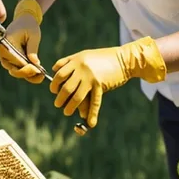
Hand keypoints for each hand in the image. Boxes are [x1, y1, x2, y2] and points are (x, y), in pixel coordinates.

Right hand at [0, 0, 44, 83]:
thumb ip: (33, 49)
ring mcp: (6, 55)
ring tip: (40, 77)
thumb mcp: (34, 35)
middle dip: (26, 73)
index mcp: (7, 42)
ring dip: (26, 75)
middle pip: (12, 68)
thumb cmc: (29, 26)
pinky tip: (37, 74)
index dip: (26, 68)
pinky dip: (26, 72)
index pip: (15, 59)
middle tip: (40, 75)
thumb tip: (35, 64)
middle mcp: (4, 50)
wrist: (24, 20)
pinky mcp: (10, 58)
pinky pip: (16, 67)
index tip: (38, 71)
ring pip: (14, 70)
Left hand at [50, 37, 165, 127]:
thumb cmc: (103, 57)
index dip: (54, 84)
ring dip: (70, 107)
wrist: (125, 59)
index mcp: (76, 60)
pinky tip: (91, 123)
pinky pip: (95, 102)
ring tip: (66, 112)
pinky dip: (92, 114)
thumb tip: (55, 69)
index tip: (54, 90)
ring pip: (76, 96)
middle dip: (60, 97)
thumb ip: (70, 61)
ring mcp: (90, 77)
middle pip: (65, 87)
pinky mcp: (100, 84)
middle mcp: (81, 68)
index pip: (59, 74)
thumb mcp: (85, 55)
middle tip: (57, 103)